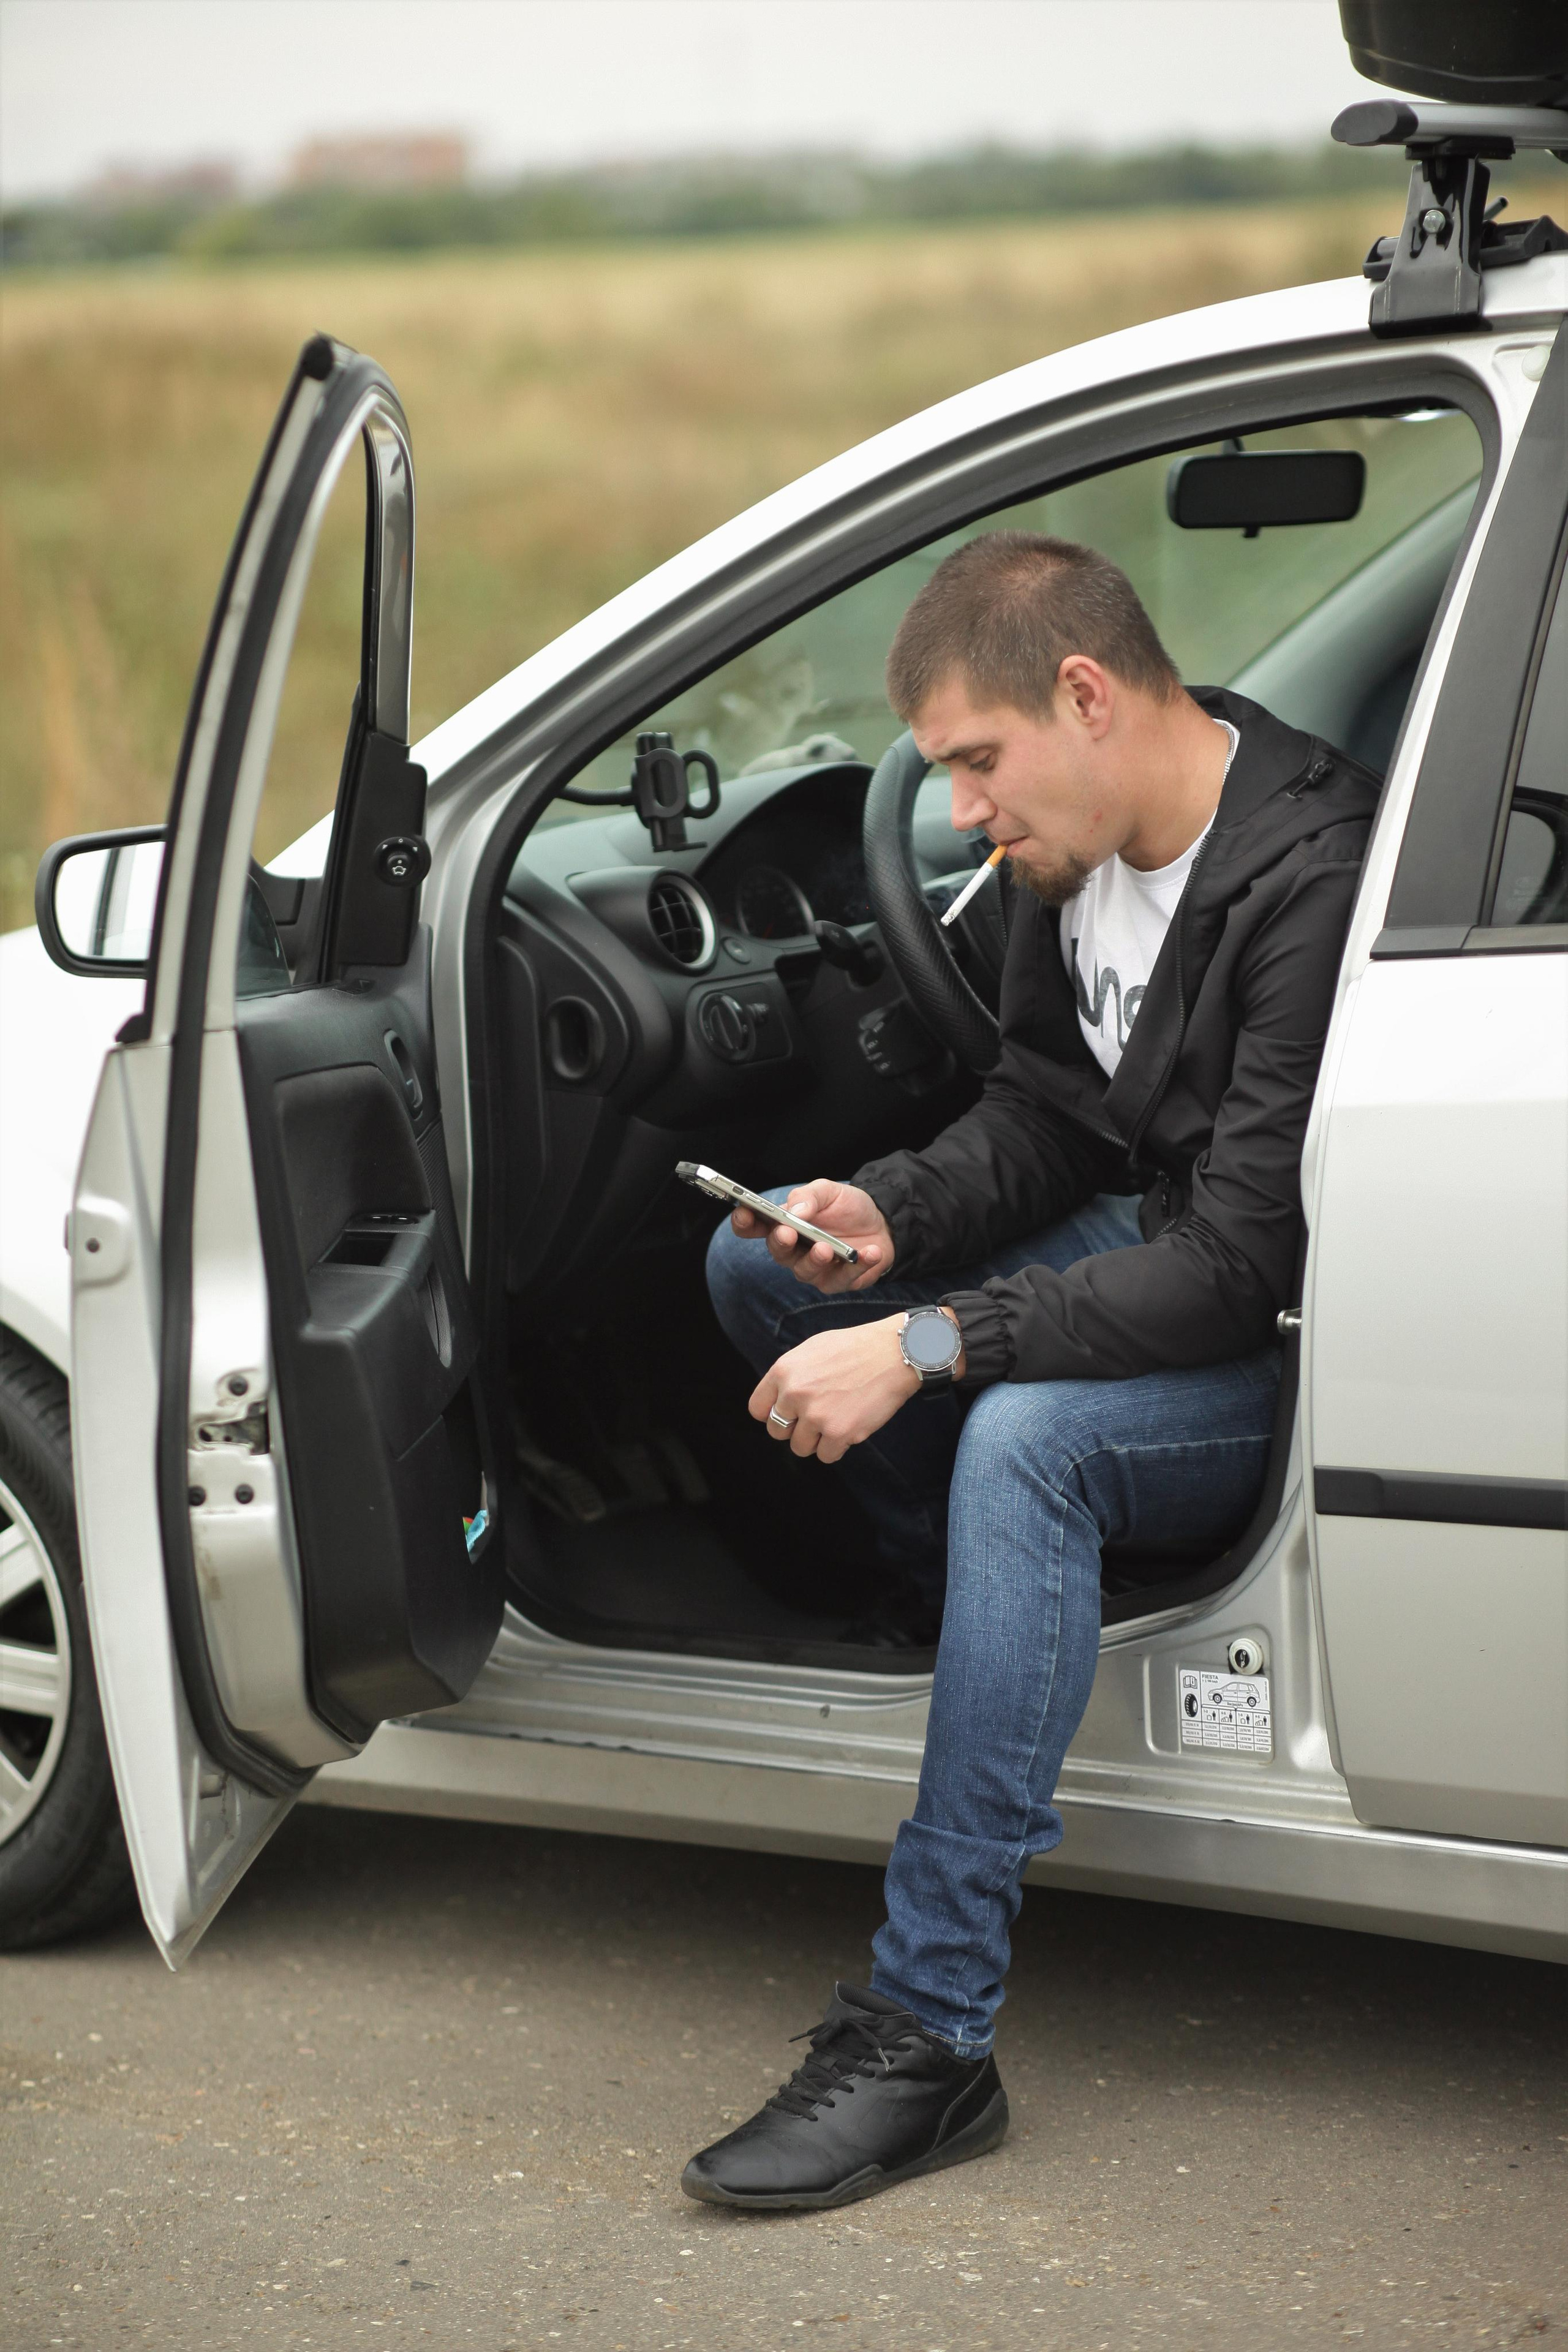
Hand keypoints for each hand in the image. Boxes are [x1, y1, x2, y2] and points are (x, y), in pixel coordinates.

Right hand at [730, 1178, 893, 1294]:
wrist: (882, 1223)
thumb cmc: (847, 1207)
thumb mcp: (829, 1191)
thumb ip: (809, 1197)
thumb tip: (795, 1210)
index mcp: (783, 1224)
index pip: (754, 1227)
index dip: (744, 1222)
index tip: (744, 1213)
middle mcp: (793, 1250)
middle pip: (778, 1251)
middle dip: (780, 1242)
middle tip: (788, 1233)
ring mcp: (814, 1269)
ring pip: (804, 1271)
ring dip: (814, 1260)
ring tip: (825, 1248)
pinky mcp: (837, 1282)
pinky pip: (843, 1279)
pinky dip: (857, 1266)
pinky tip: (869, 1252)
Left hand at [751, 1318, 918, 1461]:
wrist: (894, 1353)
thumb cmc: (855, 1349)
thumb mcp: (812, 1350)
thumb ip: (791, 1375)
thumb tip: (778, 1400)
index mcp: (783, 1371)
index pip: (757, 1409)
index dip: (772, 1414)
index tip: (789, 1414)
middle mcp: (794, 1394)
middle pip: (777, 1432)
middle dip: (795, 1428)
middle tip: (817, 1417)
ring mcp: (816, 1416)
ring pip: (800, 1448)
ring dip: (816, 1440)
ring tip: (835, 1420)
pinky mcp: (840, 1433)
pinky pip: (826, 1456)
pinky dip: (837, 1447)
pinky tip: (849, 1427)